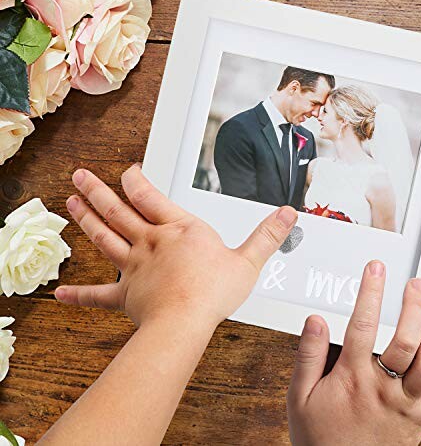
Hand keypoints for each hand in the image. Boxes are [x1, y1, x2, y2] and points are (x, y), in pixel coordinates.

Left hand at [55, 164, 297, 327]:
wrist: (184, 323)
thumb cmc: (212, 292)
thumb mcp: (248, 260)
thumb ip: (267, 236)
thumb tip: (286, 215)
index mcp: (178, 230)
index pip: (149, 196)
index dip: (136, 180)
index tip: (127, 171)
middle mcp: (150, 242)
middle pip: (118, 211)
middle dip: (97, 191)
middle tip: (79, 176)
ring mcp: (134, 267)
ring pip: (104, 238)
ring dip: (85, 220)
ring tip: (70, 204)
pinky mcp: (126, 294)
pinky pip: (99, 294)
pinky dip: (80, 294)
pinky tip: (61, 293)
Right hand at [287, 261, 420, 444]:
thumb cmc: (318, 437)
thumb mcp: (298, 395)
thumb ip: (308, 355)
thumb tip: (315, 321)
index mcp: (352, 378)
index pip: (363, 324)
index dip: (371, 292)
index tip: (375, 270)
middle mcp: (383, 388)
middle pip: (405, 340)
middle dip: (412, 306)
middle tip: (416, 284)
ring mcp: (404, 405)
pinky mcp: (419, 420)